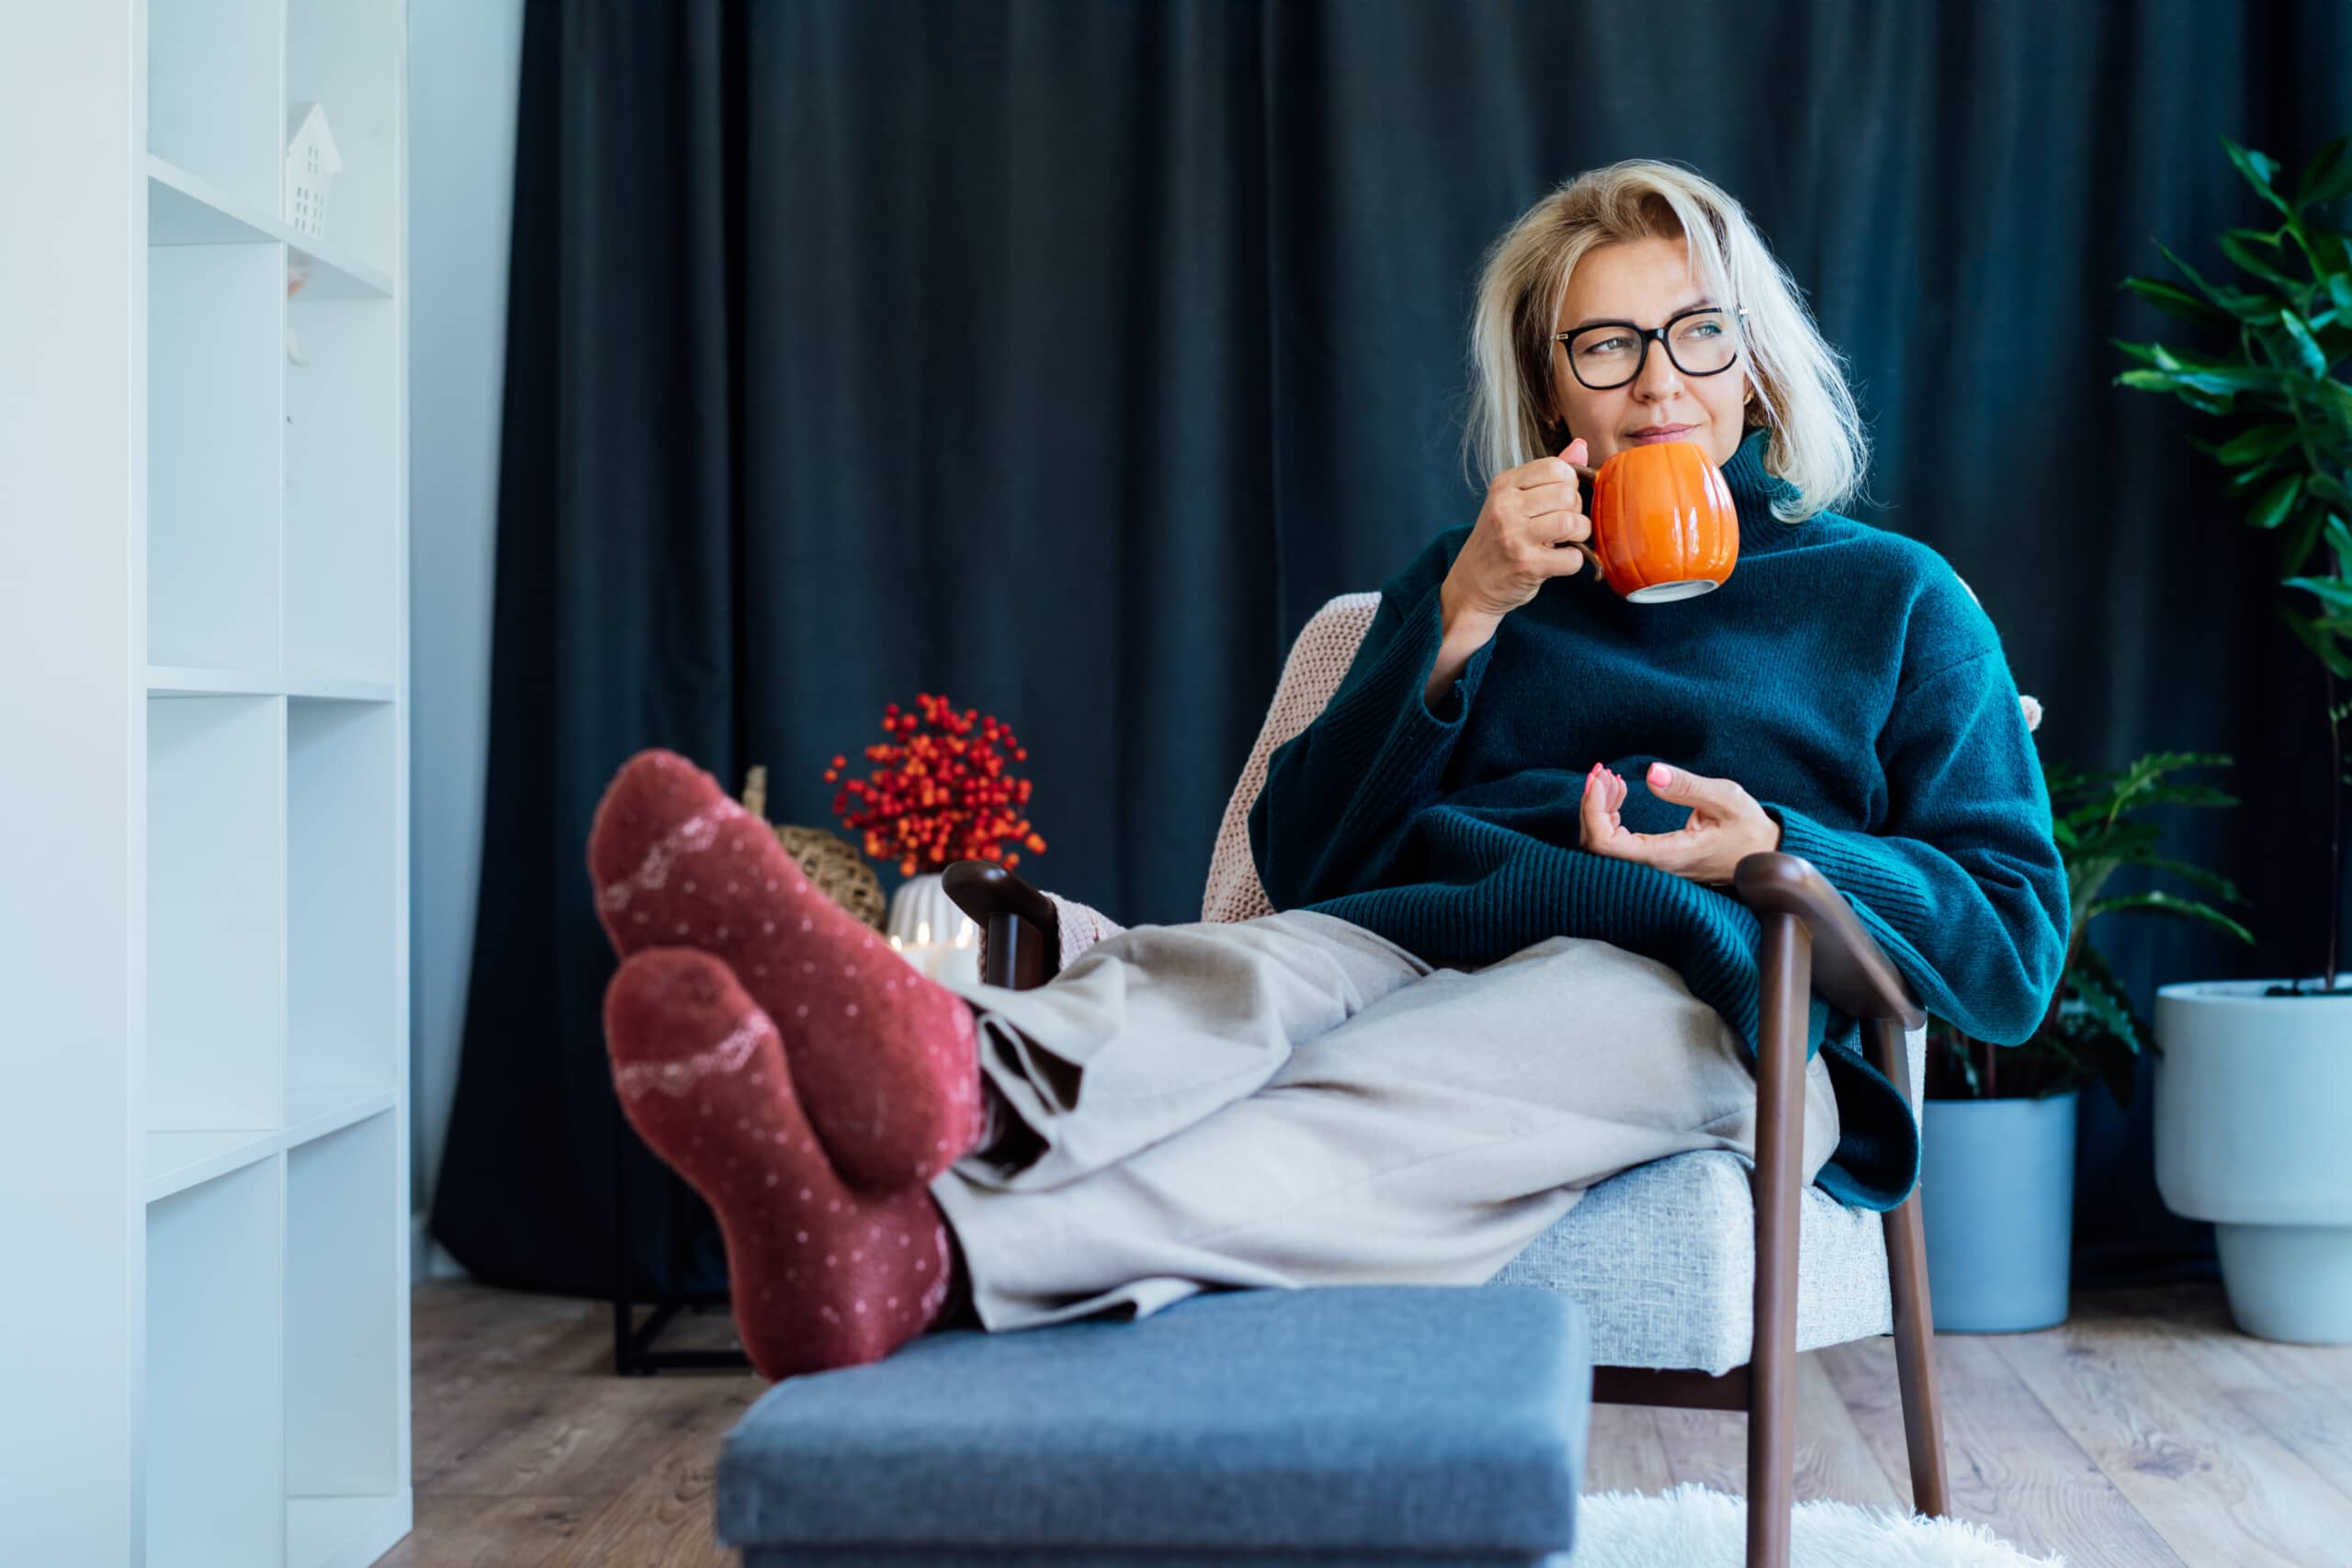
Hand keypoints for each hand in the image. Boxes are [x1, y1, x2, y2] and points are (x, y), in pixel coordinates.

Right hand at [1443, 438, 1603, 621]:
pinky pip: (1573, 557)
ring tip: (1565, 541)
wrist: (1471, 584)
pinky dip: (1574, 561)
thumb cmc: (1498, 540)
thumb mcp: (1513, 500)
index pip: (1557, 468)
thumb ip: (1547, 474)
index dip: (1568, 484)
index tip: (1558, 502)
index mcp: (1503, 485)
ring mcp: (1514, 535)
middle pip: (1569, 494)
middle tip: (1562, 525)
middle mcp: (1505, 506)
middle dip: (1575, 511)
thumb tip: (1581, 446)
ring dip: (1579, 535)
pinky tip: (1559, 561)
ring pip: (1573, 522)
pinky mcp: (1527, 564)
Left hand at [1579, 761, 1783, 887]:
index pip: (1606, 844)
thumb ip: (1688, 786)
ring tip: (1611, 778)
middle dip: (1591, 804)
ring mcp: (1652, 865)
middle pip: (1596, 845)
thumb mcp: (1726, 798)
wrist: (1766, 855)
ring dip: (1599, 808)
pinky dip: (1609, 814)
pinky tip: (1620, 792)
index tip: (1602, 777)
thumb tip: (1652, 773)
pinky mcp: (1653, 859)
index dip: (1593, 810)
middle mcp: (1654, 866)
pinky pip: (1616, 843)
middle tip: (1602, 772)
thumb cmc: (1750, 829)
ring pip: (1603, 845)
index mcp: (1667, 855)